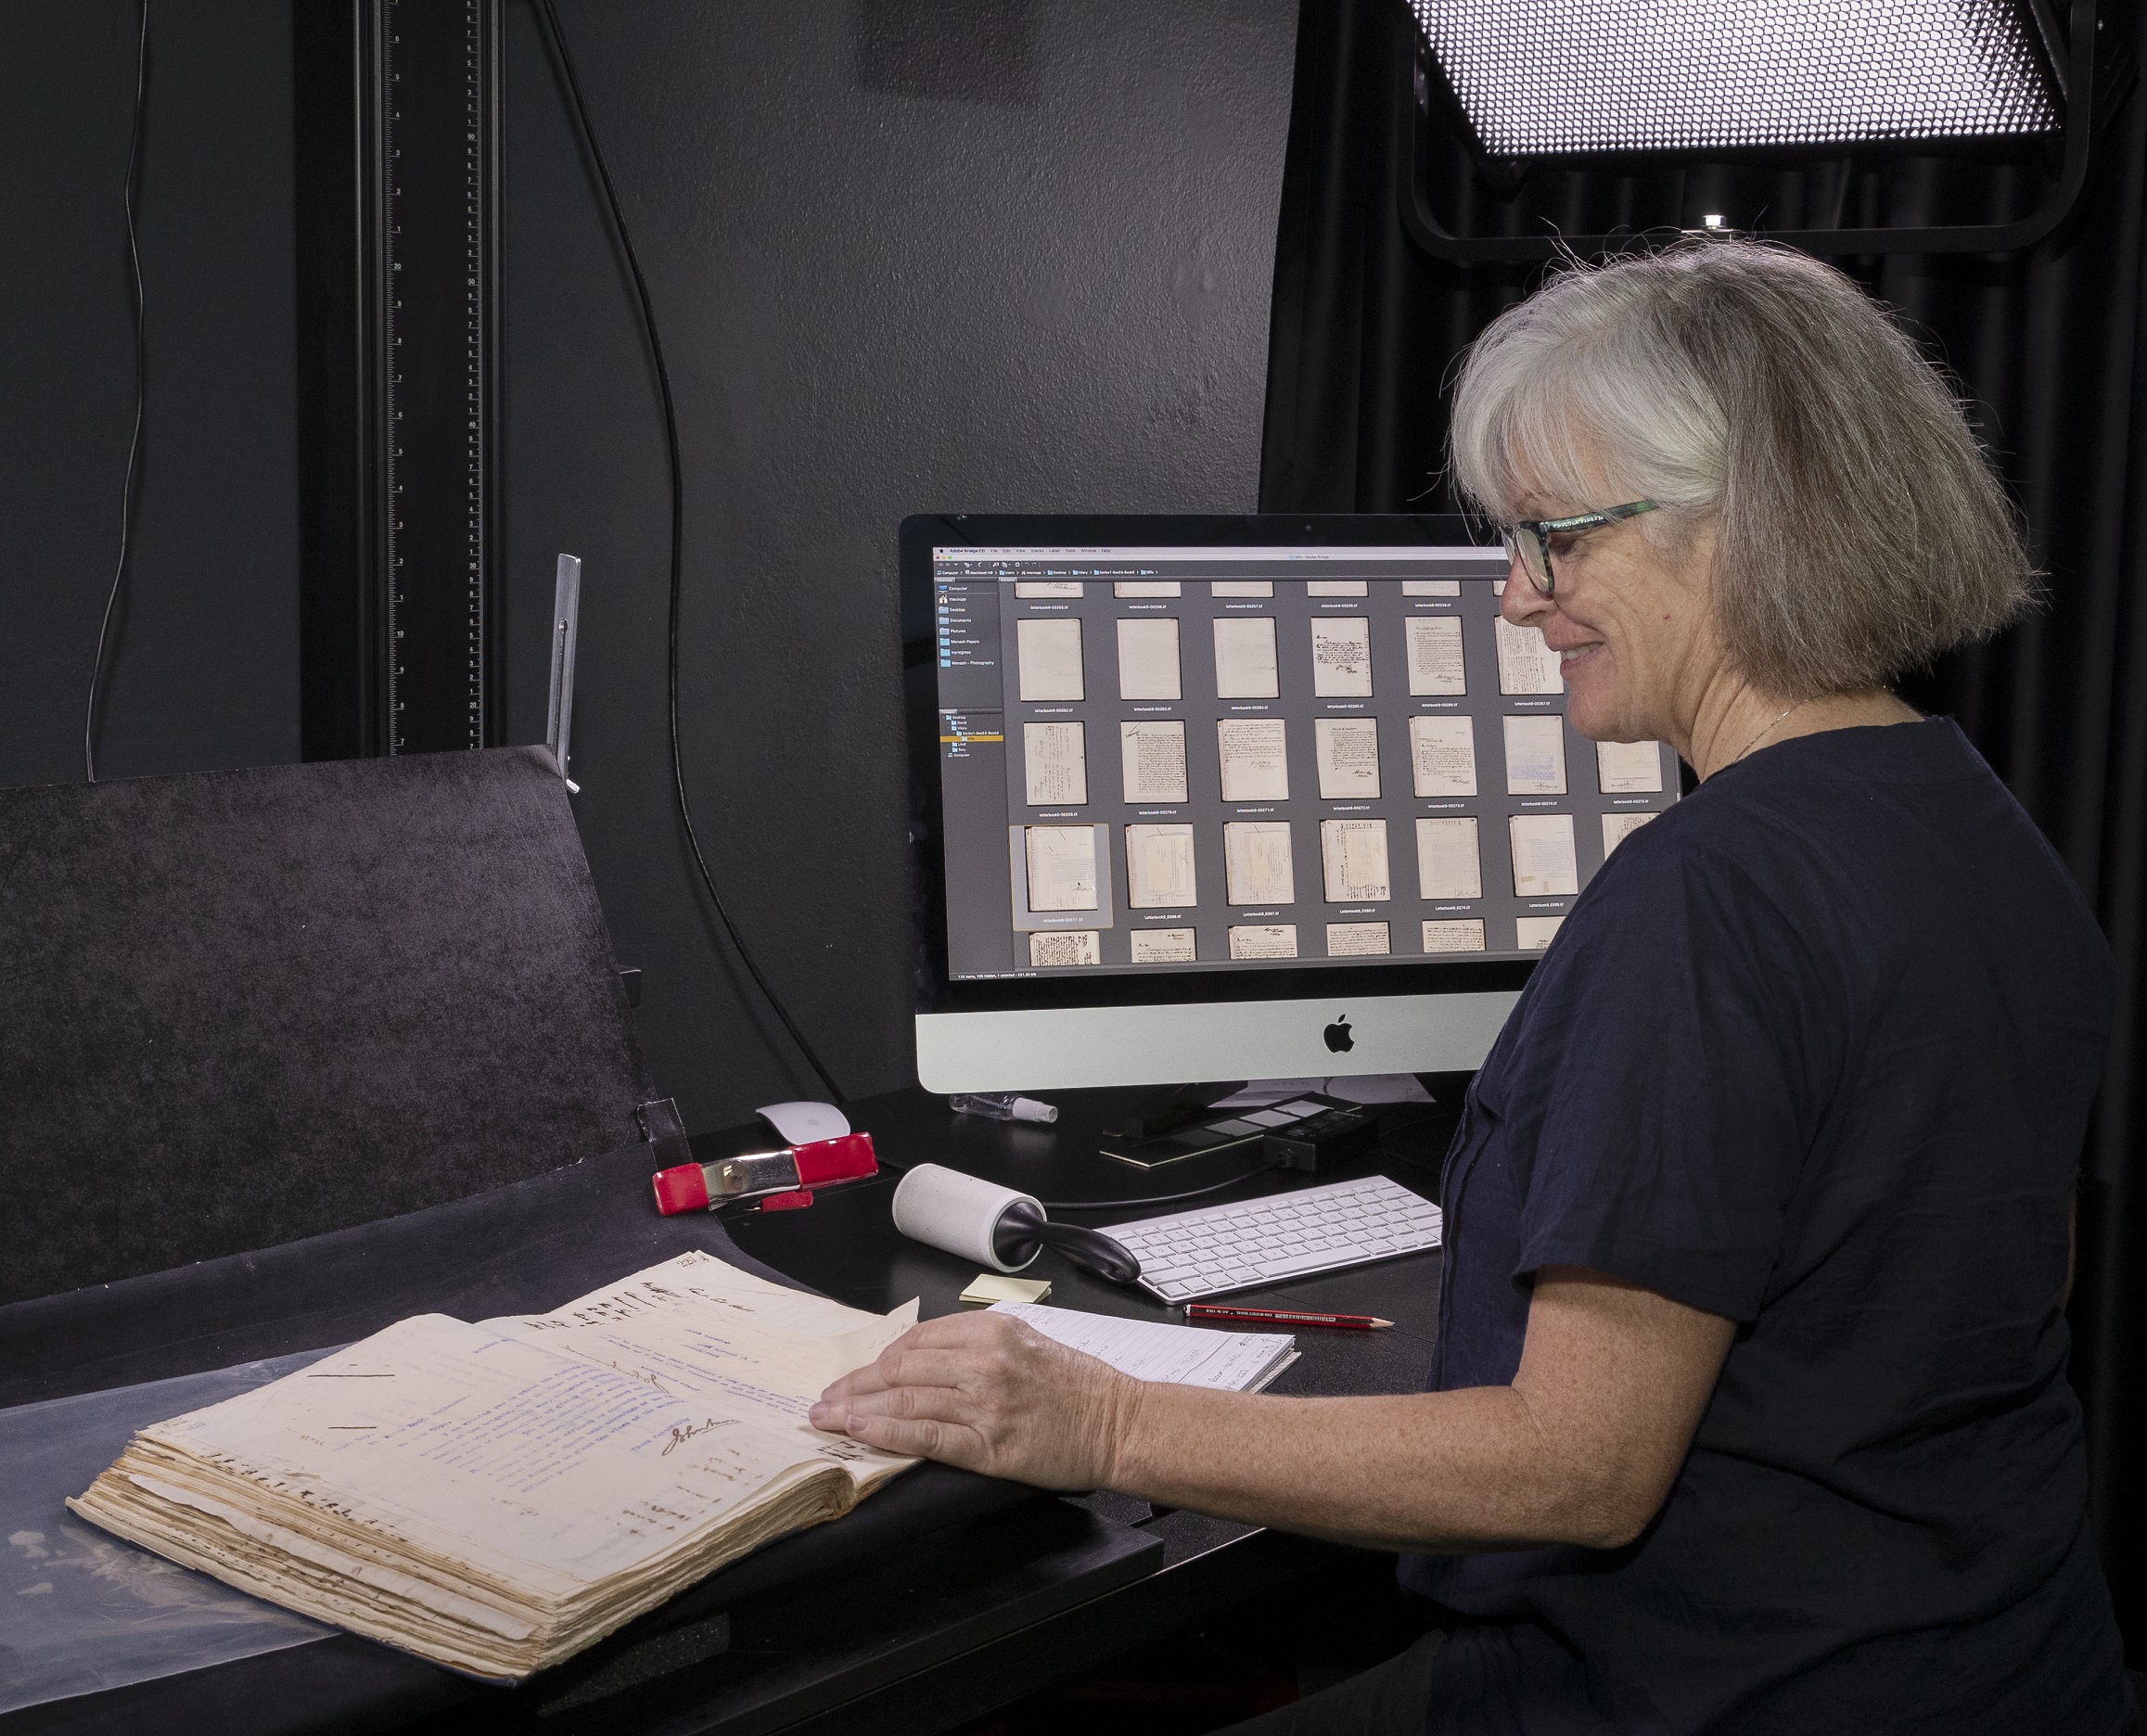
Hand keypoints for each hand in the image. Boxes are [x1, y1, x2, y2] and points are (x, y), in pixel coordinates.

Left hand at [809, 1311, 1139, 1488]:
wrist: (1118, 1423)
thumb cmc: (1077, 1386)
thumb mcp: (1026, 1342)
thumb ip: (975, 1345)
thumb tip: (919, 1361)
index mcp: (992, 1330)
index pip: (915, 1341)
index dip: (876, 1360)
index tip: (855, 1375)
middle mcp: (985, 1361)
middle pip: (901, 1369)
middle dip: (856, 1385)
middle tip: (826, 1398)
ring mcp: (985, 1403)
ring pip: (904, 1401)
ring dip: (858, 1410)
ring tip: (828, 1418)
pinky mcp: (988, 1444)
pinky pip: (925, 1436)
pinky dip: (886, 1434)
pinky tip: (859, 1433)